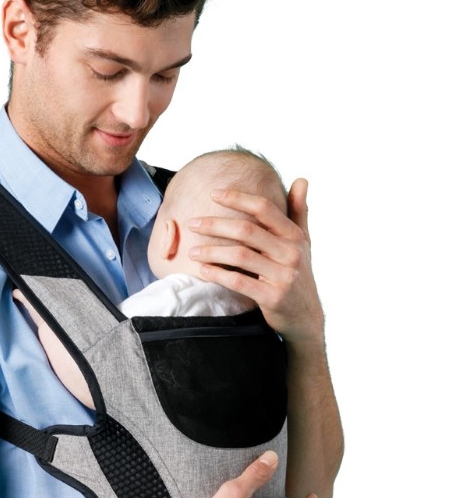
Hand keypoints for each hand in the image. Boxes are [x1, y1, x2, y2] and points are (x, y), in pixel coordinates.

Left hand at [187, 178, 323, 343]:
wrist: (305, 317)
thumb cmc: (298, 275)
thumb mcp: (303, 243)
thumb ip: (299, 211)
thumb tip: (302, 179)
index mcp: (295, 236)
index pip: (264, 209)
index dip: (238, 198)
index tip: (213, 194)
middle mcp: (291, 253)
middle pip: (247, 231)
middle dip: (215, 225)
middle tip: (193, 223)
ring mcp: (283, 276)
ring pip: (240, 256)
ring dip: (211, 251)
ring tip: (192, 251)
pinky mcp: (272, 298)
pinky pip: (239, 282)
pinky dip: (218, 274)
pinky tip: (202, 270)